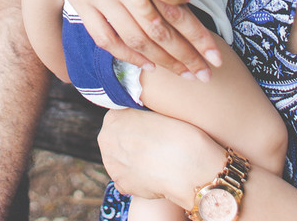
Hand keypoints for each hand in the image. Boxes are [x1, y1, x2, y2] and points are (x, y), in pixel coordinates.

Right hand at [48, 0, 221, 79]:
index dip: (198, 37)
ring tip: (182, 73)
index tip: (216, 57)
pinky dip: (126, 53)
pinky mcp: (84, 6)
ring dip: (160, 59)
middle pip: (161, 31)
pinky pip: (105, 37)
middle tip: (205, 76)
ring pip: (136, 38)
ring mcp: (104, 0)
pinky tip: (147, 64)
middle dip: (186, 56)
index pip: (179, 13)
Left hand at [99, 109, 225, 204]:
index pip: (120, 117)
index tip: (149, 128)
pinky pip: (127, 180)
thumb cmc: (180, 134)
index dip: (137, 123)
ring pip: (121, 160)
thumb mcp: (157, 111)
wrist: (189, 167)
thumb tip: (142, 119)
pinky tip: (154, 175)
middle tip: (153, 145)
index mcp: (114, 116)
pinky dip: (138, 179)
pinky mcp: (120, 184)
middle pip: (116, 139)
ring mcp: (111, 163)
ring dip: (133, 161)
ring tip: (156, 161)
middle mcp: (106, 139)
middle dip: (131, 142)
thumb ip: (142, 114)